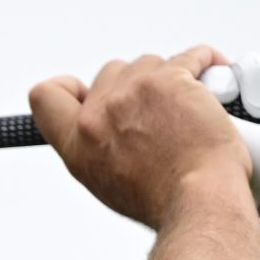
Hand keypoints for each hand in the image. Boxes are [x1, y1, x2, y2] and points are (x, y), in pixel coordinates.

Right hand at [28, 45, 253, 229]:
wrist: (199, 203)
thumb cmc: (165, 201)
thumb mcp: (110, 185)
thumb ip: (99, 150)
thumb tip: (112, 135)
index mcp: (78, 144)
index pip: (45, 97)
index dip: (67, 87)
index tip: (87, 92)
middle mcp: (100, 115)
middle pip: (111, 73)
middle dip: (136, 86)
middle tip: (159, 111)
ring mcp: (134, 91)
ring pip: (150, 63)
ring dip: (171, 78)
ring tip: (191, 105)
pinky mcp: (171, 78)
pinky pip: (192, 57)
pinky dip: (205, 63)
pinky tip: (214, 76)